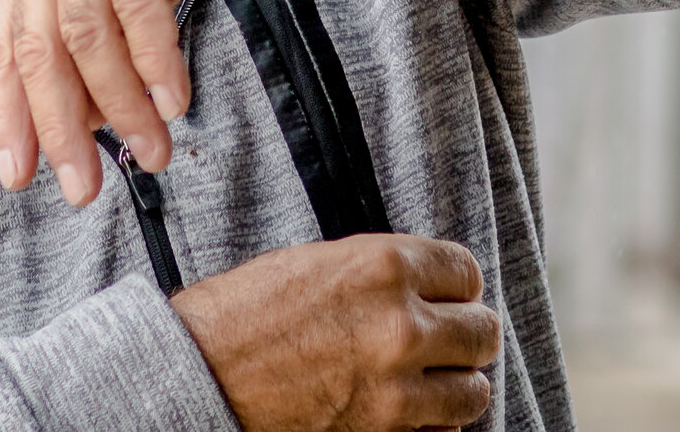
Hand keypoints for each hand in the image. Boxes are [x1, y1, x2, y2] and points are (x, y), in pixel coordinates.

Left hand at [0, 0, 243, 204]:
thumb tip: (93, 115)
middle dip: (60, 129)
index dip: (7, 115)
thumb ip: (102, 31)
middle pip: (39, 49)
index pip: (2, 46)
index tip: (19, 174)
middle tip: (85, 187)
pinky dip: (155, 54)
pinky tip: (174, 97)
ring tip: (151, 152)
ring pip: (88, 33)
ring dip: (120, 104)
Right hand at [171, 236, 499, 431]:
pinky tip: (412, 412)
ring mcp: (395, 388)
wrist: (197, 374)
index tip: (450, 297)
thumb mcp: (319, 264)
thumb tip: (428, 287)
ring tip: (433, 380)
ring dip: (456, 384)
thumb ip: (383, 272)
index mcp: (385, 266)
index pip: (466, 272)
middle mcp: (400, 324)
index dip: (457, 287)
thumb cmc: (245, 315)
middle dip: (466, 335)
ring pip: (473, 390)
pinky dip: (435, 426)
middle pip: (481, 331)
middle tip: (447, 340)